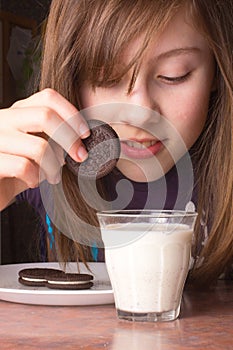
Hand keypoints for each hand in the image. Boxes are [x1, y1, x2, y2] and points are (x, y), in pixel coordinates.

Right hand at [0, 88, 89, 209]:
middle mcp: (2, 119)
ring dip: (54, 166)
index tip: (85, 134)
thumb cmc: (14, 171)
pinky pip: (23, 166)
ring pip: (38, 146)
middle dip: (70, 139)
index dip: (72, 114)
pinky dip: (35, 178)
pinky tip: (32, 182)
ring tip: (53, 177)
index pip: (48, 97)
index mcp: (16, 113)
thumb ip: (52, 139)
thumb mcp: (35, 150)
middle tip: (80, 156)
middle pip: (45, 116)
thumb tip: (82, 138)